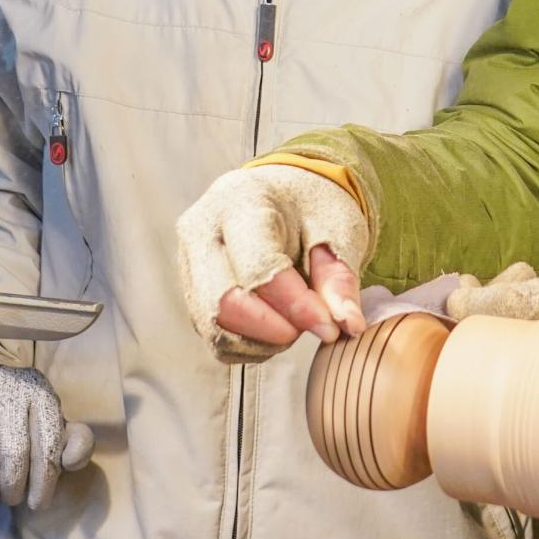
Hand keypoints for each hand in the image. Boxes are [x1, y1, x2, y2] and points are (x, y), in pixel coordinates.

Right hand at [0, 366, 94, 510]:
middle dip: (12, 488)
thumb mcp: (51, 424)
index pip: (48, 447)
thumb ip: (75, 442)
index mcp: (40, 392)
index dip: (44, 483)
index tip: (37, 505)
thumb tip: (72, 462)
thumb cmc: (19, 416)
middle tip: (10, 501)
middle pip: (13, 454)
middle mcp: (9, 385)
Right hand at [175, 164, 371, 362]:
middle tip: (313, 323)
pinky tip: (276, 326)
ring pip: (215, 326)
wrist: (283, 194)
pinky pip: (213, 336)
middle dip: (275, 328)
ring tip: (296, 322)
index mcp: (241, 201)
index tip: (330, 325)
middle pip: (224, 302)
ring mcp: (189, 262)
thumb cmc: (310, 207)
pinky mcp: (191, 290)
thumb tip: (349, 325)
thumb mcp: (337, 230)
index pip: (259, 268)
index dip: (295, 305)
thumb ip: (340, 279)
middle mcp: (202, 230)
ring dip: (262, 339)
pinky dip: (249, 344)